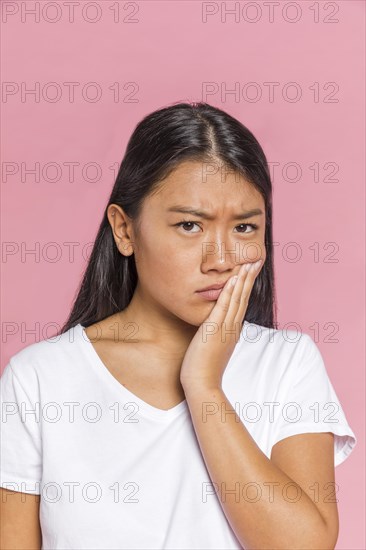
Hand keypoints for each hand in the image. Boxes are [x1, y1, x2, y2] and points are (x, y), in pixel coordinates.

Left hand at [180, 259, 262, 391]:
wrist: (202, 384)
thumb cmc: (204, 368)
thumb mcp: (214, 346)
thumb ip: (218, 334)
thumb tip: (216, 326)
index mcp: (233, 329)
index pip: (242, 302)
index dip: (247, 285)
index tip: (251, 269)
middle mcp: (232, 326)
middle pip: (244, 297)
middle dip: (250, 277)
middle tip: (257, 259)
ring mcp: (225, 328)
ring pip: (237, 299)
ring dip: (243, 279)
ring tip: (249, 262)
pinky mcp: (214, 330)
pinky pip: (224, 307)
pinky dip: (230, 292)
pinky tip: (233, 278)